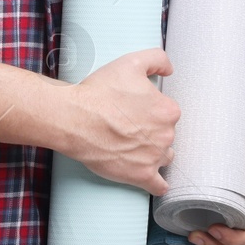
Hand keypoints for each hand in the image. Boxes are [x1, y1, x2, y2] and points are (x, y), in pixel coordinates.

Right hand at [64, 48, 178, 193]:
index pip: (168, 112)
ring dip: (154, 153)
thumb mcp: (131, 63)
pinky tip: (152, 178)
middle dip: (152, 131)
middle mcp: (167, 135)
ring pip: (164, 157)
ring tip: (133, 147)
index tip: (136, 109)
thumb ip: (157, 59)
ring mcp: (155, 157)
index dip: (151, 109)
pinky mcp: (141, 176)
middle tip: (129, 126)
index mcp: (168, 110)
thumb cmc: (100, 92)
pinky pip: (159, 185)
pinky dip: (157, 183)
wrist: (75, 118)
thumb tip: (169, 69)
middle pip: (166, 135)